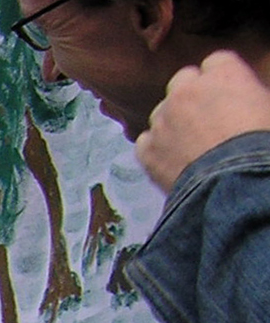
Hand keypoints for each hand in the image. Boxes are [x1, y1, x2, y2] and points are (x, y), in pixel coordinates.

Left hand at [137, 51, 269, 192]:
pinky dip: (155, 148)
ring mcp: (162, 119)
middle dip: (192, 94)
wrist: (235, 181)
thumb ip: (248, 93)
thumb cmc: (260, 141)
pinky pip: (145, 142)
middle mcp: (187, 90)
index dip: (221, 78)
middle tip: (205, 117)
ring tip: (189, 144)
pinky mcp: (147, 149)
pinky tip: (171, 160)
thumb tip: (243, 100)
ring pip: (161, 112)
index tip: (227, 93)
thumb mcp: (267, 105)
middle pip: (182, 81)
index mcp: (222, 73)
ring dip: (172, 122)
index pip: (216, 62)